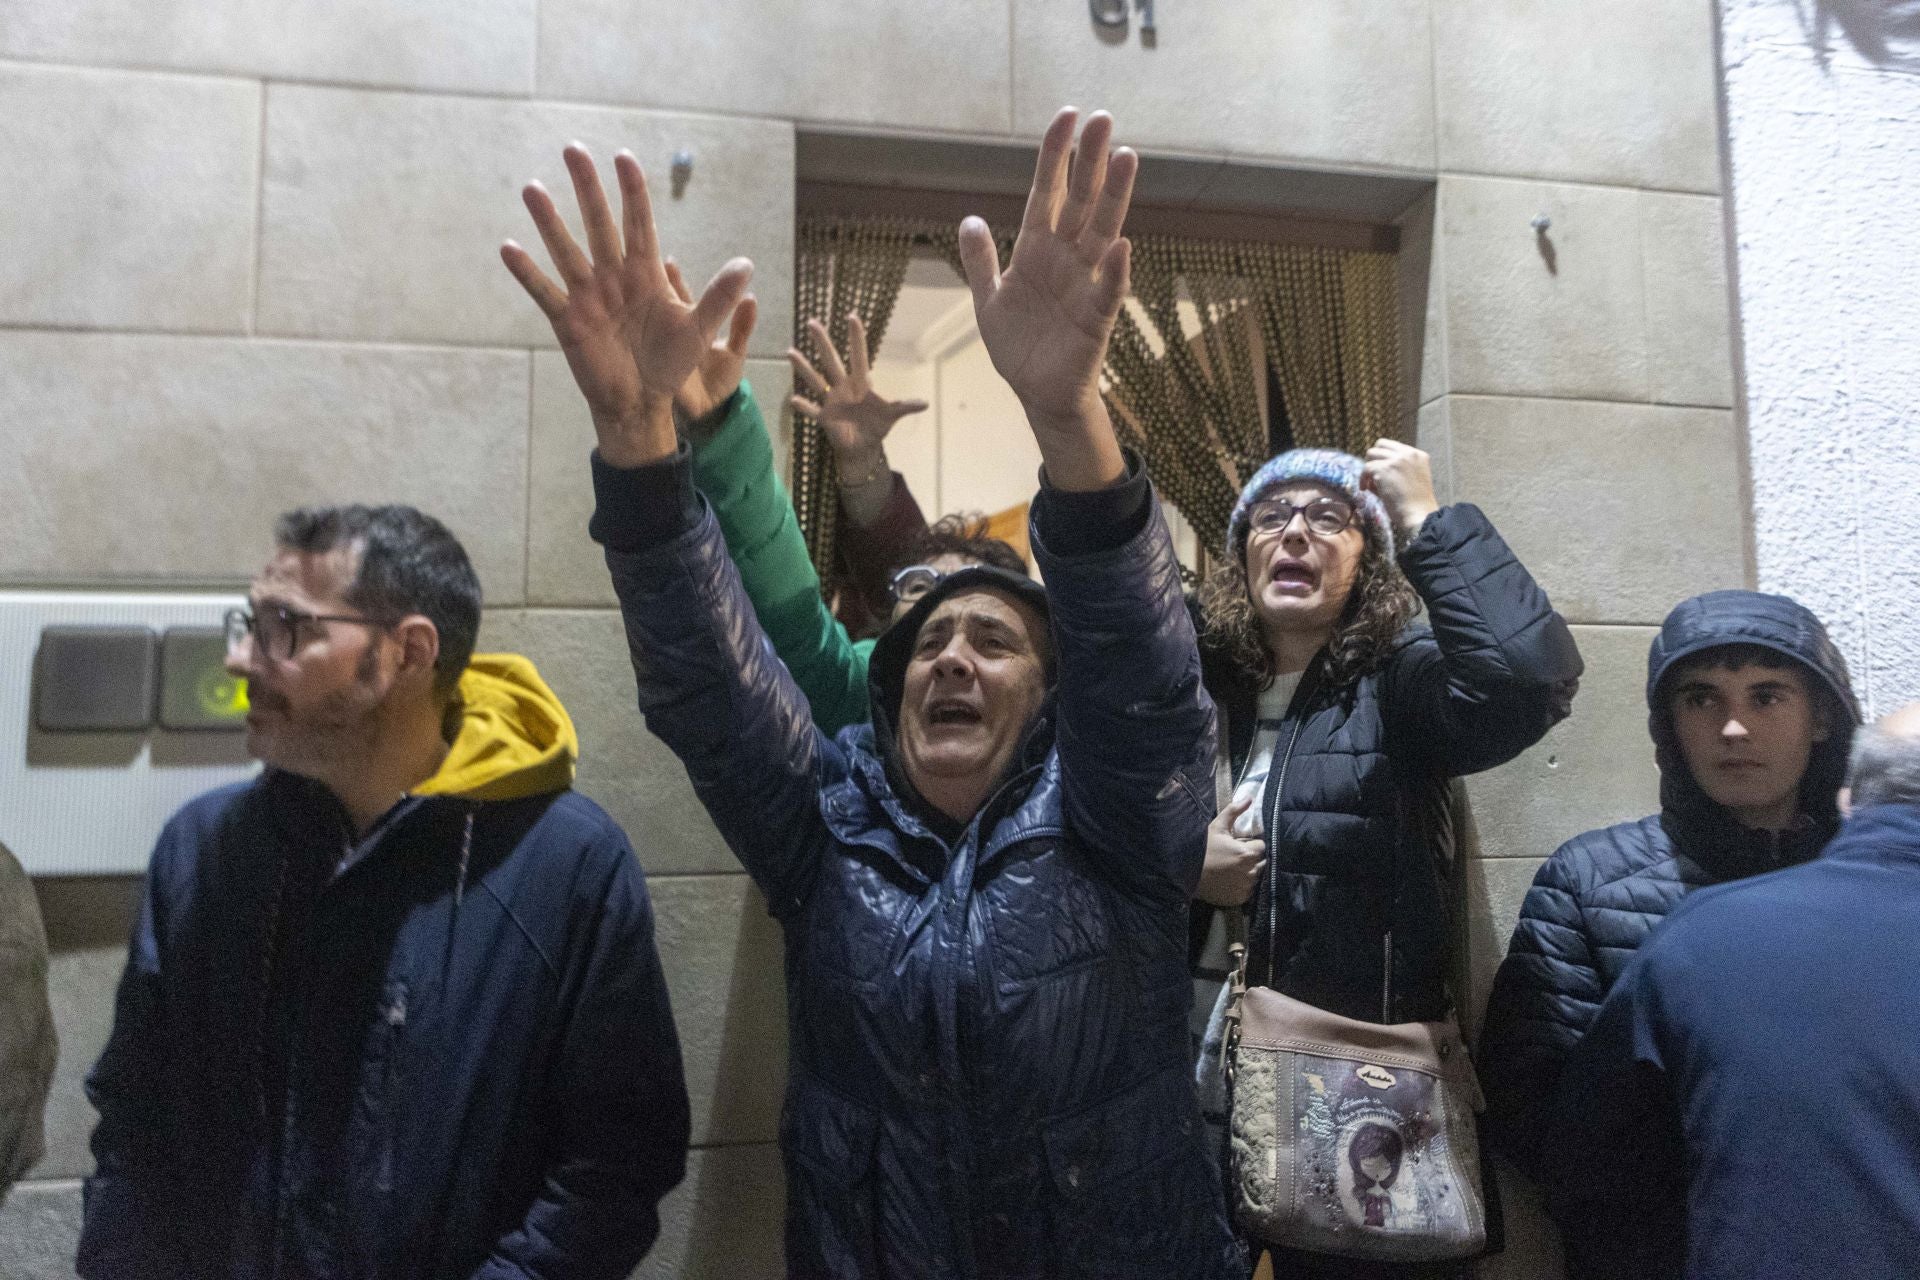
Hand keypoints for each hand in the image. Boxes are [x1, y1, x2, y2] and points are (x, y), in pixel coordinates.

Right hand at [501, 143, 752, 466]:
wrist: (640, 403)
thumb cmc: (671, 365)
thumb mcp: (698, 331)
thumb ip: (718, 297)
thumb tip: (747, 264)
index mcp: (646, 273)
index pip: (639, 222)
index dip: (633, 191)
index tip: (624, 157)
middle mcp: (614, 277)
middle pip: (599, 224)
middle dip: (587, 188)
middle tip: (573, 148)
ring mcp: (588, 296)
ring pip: (567, 250)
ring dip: (549, 221)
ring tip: (532, 188)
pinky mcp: (568, 320)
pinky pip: (544, 292)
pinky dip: (527, 272)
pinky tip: (509, 247)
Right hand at [788, 315, 928, 478]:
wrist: (863, 447)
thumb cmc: (877, 425)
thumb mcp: (892, 415)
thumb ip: (905, 406)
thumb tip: (926, 403)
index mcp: (861, 383)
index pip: (858, 356)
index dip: (856, 338)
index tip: (852, 316)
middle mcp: (843, 387)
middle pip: (831, 361)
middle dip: (823, 343)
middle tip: (812, 322)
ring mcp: (831, 400)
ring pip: (816, 380)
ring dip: (804, 368)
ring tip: (790, 352)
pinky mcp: (824, 417)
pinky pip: (811, 410)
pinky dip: (803, 406)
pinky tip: (794, 399)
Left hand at [958, 107, 1133, 489]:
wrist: (1036, 393)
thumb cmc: (1019, 345)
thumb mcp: (989, 301)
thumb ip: (981, 261)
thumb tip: (969, 219)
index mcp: (1037, 250)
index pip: (1048, 192)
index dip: (1055, 156)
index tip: (1067, 116)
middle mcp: (1066, 259)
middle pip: (1081, 201)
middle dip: (1092, 161)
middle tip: (1105, 119)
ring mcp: (1084, 285)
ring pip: (1102, 233)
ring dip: (1115, 198)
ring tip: (1127, 158)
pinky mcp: (1095, 320)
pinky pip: (1106, 291)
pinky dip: (1113, 271)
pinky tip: (1121, 245)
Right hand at [1197, 797, 1266, 907]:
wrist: (1184, 874)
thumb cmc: (1201, 849)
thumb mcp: (1216, 827)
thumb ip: (1234, 811)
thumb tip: (1249, 798)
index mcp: (1247, 853)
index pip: (1261, 846)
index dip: (1251, 844)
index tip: (1240, 844)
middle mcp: (1250, 871)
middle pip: (1261, 862)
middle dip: (1251, 858)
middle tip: (1234, 856)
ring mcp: (1245, 887)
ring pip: (1256, 876)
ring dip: (1248, 872)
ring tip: (1231, 868)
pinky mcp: (1240, 898)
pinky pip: (1248, 890)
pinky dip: (1242, 886)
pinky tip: (1229, 880)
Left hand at [1361, 438, 1439, 543]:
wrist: (1419, 514)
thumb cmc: (1415, 504)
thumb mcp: (1412, 479)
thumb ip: (1397, 470)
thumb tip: (1373, 470)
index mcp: (1418, 455)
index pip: (1394, 447)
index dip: (1384, 458)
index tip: (1381, 472)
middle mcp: (1408, 454)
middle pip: (1380, 445)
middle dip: (1374, 459)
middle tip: (1373, 476)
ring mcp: (1396, 460)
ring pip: (1371, 454)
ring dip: (1368, 469)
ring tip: (1370, 485)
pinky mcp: (1384, 469)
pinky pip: (1366, 469)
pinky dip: (1362, 479)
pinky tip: (1365, 490)